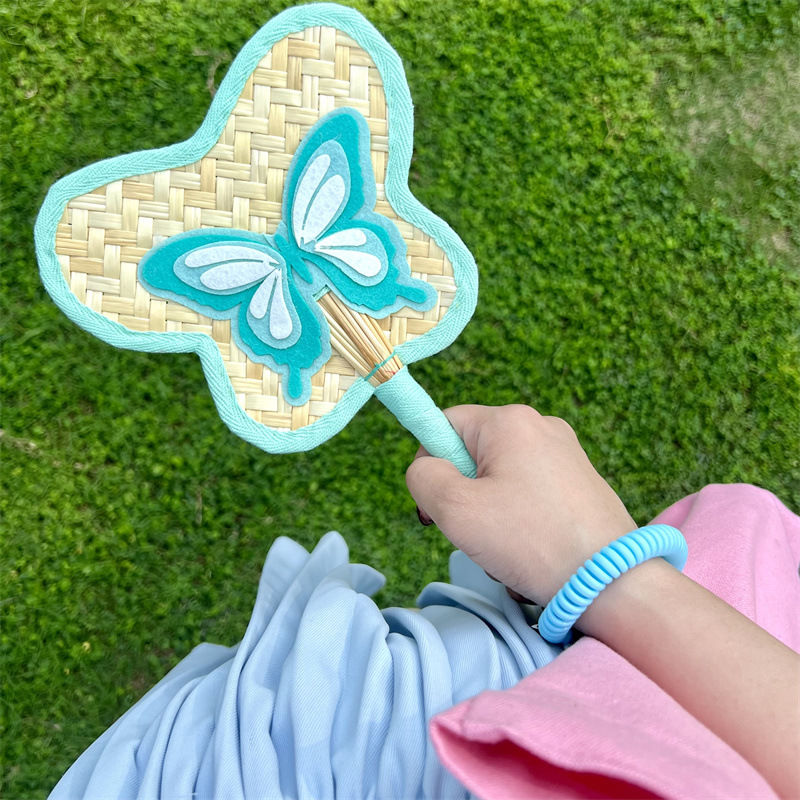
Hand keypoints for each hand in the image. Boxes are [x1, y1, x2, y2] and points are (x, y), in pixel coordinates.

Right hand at [405, 404, 635, 606]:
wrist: (611, 581)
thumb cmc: (529, 541)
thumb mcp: (455, 510)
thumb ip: (423, 477)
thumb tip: (426, 468)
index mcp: (509, 421)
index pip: (445, 424)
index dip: (430, 461)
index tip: (439, 504)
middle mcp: (541, 425)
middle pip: (473, 452)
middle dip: (464, 493)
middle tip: (476, 532)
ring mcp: (566, 452)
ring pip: (500, 476)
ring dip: (490, 512)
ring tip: (507, 546)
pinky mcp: (581, 480)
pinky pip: (530, 491)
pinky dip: (520, 519)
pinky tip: (531, 549)